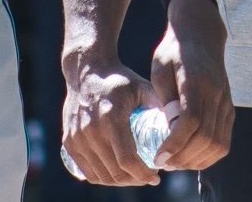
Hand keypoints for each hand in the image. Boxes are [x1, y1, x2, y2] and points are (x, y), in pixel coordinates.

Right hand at [61, 58, 162, 186]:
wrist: (86, 71)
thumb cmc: (119, 80)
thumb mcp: (142, 87)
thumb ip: (161, 104)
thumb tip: (182, 124)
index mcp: (111, 118)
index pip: (127, 160)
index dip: (143, 174)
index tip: (156, 177)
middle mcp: (91, 130)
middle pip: (115, 172)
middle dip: (134, 180)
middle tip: (147, 177)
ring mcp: (78, 137)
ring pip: (100, 175)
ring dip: (119, 182)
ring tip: (133, 176)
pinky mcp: (69, 141)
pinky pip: (87, 171)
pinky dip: (102, 178)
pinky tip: (115, 174)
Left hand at [149, 0, 232, 170]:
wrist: (200, 35)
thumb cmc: (173, 52)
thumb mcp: (160, 69)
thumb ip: (165, 99)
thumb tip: (167, 132)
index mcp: (196, 81)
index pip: (191, 120)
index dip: (175, 143)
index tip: (158, 156)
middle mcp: (216, 93)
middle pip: (205, 137)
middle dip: (183, 157)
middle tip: (163, 163)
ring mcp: (226, 102)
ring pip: (218, 143)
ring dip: (196, 160)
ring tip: (175, 162)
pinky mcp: (229, 109)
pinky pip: (224, 141)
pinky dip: (208, 156)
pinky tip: (190, 157)